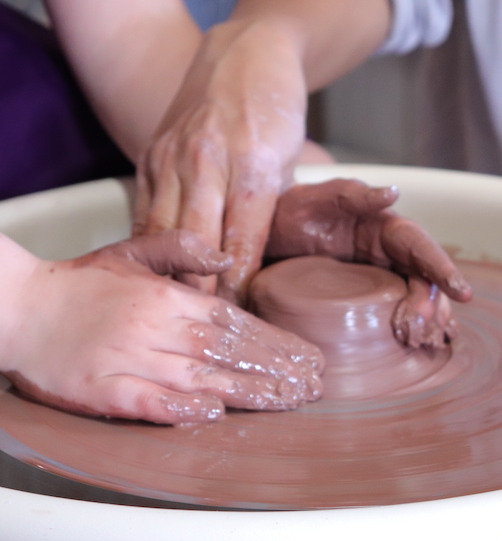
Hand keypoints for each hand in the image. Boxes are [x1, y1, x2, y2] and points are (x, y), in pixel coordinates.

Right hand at [3, 231, 322, 423]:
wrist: (21, 306)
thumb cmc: (83, 282)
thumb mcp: (134, 251)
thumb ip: (181, 249)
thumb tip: (225, 256)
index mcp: (167, 296)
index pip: (235, 321)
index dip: (275, 341)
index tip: (307, 356)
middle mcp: (155, 327)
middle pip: (227, 350)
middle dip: (276, 369)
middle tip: (313, 384)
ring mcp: (128, 359)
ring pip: (199, 376)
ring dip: (248, 391)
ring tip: (288, 400)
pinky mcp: (102, 389)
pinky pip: (148, 401)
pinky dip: (181, 407)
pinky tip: (215, 411)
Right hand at [132, 19, 309, 304]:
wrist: (245, 51)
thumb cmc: (277, 108)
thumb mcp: (291, 159)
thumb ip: (272, 207)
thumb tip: (254, 257)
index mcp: (252, 165)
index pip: (243, 240)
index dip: (240, 284)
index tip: (240, 316)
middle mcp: (207, 160)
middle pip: (197, 242)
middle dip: (202, 288)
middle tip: (208, 325)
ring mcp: (173, 156)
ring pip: (162, 230)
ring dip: (171, 271)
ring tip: (179, 308)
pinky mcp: (150, 154)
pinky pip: (145, 210)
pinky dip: (151, 242)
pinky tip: (157, 269)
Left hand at [265, 179, 472, 346]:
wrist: (264, 235)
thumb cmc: (290, 211)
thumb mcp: (317, 198)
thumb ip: (353, 195)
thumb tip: (393, 193)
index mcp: (383, 227)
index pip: (420, 246)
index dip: (442, 268)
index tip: (461, 293)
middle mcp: (389, 252)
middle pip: (423, 279)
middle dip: (432, 305)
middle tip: (423, 332)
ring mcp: (380, 276)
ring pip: (417, 298)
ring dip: (428, 320)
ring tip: (427, 342)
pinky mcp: (368, 298)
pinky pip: (399, 311)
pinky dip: (415, 327)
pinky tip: (425, 345)